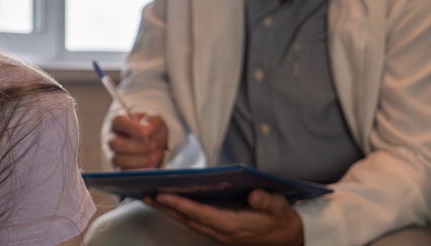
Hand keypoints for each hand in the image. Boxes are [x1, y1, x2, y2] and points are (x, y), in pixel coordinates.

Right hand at [106, 112, 167, 168]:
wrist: (152, 144)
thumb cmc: (149, 129)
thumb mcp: (155, 120)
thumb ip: (152, 121)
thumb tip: (148, 130)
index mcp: (117, 121)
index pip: (117, 121)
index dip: (131, 128)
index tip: (146, 133)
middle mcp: (110, 137)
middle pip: (114, 142)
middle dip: (136, 146)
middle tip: (153, 146)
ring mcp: (111, 154)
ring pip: (117, 159)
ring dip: (139, 160)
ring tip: (154, 157)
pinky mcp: (116, 168)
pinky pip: (123, 172)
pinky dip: (138, 170)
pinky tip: (150, 166)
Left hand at [145, 189, 303, 245]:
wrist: (285, 237)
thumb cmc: (279, 218)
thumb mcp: (278, 207)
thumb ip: (266, 201)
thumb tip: (255, 194)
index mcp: (233, 225)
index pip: (201, 214)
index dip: (181, 205)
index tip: (163, 195)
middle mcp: (221, 231)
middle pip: (187, 219)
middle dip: (166, 208)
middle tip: (145, 194)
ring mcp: (217, 233)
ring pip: (187, 222)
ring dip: (168, 211)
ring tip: (149, 197)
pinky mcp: (216, 230)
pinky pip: (192, 222)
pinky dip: (178, 213)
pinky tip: (167, 204)